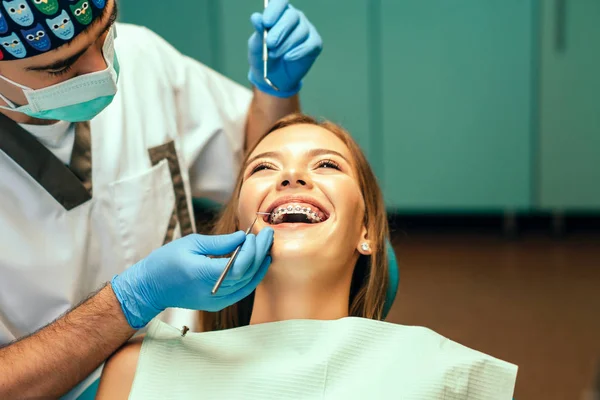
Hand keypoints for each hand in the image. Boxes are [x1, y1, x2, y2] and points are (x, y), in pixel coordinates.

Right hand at [110, 228, 273, 328]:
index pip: (240, 266)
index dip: (253, 250)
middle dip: (261, 253)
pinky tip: (261, 263)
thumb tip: (242, 237)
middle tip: (268, 235)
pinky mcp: (217, 304)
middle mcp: (213, 292)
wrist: (150, 288)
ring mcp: (216, 301)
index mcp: (204, 275)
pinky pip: (242, 291)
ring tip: (267, 246)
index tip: (256, 234)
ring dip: (260, 264)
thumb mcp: (191, 244)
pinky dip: (253, 277)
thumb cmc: (166, 261)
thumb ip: (220, 243)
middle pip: (247, 274)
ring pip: (248, 284)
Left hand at [248, 0, 322, 97]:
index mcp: (279, 12)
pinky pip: (310, 44)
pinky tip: (288, 58)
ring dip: (286, 45)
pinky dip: (298, 52)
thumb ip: (258, 31)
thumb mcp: (256, 45)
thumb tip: (256, 17)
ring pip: (300, 32)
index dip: (275, 9)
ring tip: (273, 54)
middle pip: (292, 16)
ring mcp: (306, 30)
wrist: (273, 77)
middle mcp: (295, 17)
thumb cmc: (263, 56)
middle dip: (280, 31)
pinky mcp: (314, 44)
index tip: (266, 22)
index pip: (280, 1)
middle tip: (269, 43)